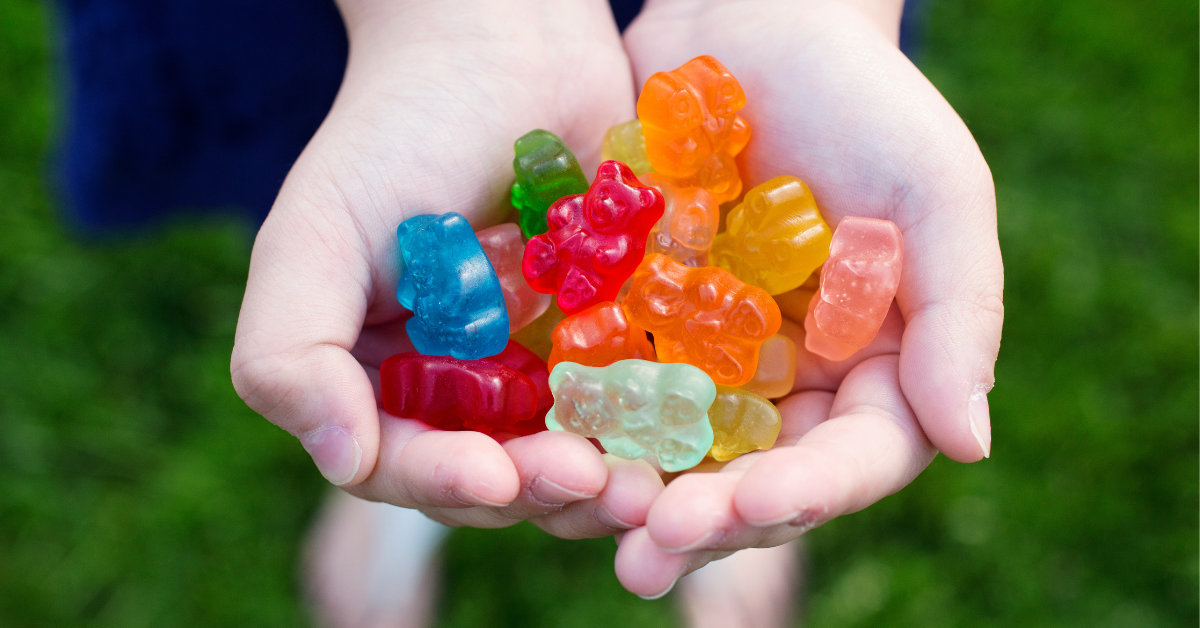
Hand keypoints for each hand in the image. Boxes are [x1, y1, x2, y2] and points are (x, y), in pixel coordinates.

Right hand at [230, 0, 661, 536]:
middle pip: (498, 476)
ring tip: (651, 484)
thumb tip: (339, 460)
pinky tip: (690, 432)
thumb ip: (291, 350)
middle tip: (595, 485)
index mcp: (380, 380)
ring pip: (574, 455)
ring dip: (610, 479)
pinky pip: (637, 401)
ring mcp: (541, 369)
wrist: (505, 44)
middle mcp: (462, 390)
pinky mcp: (611, 341)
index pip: (403, 462)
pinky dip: (659, 425)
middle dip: (542, 490)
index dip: (445, 481)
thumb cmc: (397, 129)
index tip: (494, 475)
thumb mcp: (316, 231)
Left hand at [614, 0, 1003, 595]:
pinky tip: (532, 443)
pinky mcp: (636, 327)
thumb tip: (971, 445)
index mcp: (876, 372)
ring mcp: (707, 365)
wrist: (756, 25)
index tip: (738, 508)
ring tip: (577, 510)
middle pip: (752, 481)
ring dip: (625, 492)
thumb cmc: (865, 101)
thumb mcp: (935, 191)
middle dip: (701, 521)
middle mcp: (789, 388)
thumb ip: (959, 314)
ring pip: (671, 454)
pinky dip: (574, 420)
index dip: (798, 496)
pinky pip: (605, 386)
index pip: (849, 460)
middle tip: (643, 553)